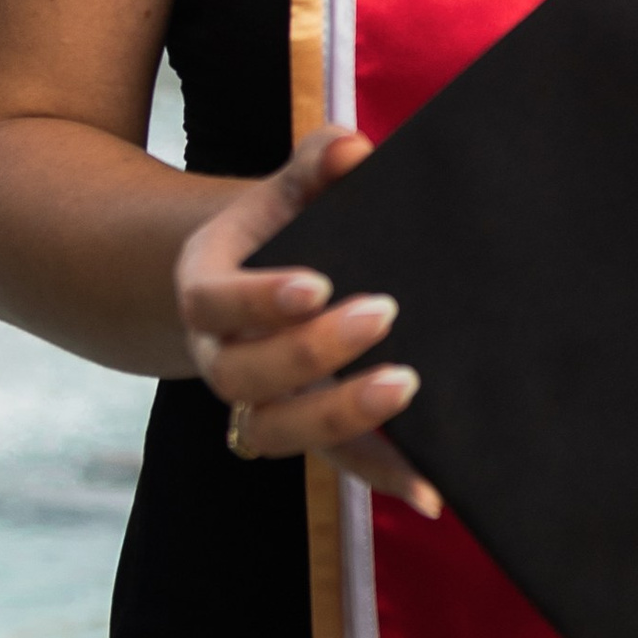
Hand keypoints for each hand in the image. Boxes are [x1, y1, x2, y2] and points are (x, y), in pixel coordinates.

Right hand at [175, 123, 442, 516]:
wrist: (254, 281)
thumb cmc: (279, 229)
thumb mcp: (287, 191)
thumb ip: (315, 164)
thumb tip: (352, 147)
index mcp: (206, 289)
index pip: (215, 302)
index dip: (260, 299)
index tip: (316, 284)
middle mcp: (220, 356)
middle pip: (243, 375)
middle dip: (311, 353)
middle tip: (382, 315)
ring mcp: (258, 403)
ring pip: (275, 432)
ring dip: (338, 419)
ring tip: (404, 388)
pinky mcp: (304, 432)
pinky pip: (335, 464)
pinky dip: (381, 476)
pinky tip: (431, 491)